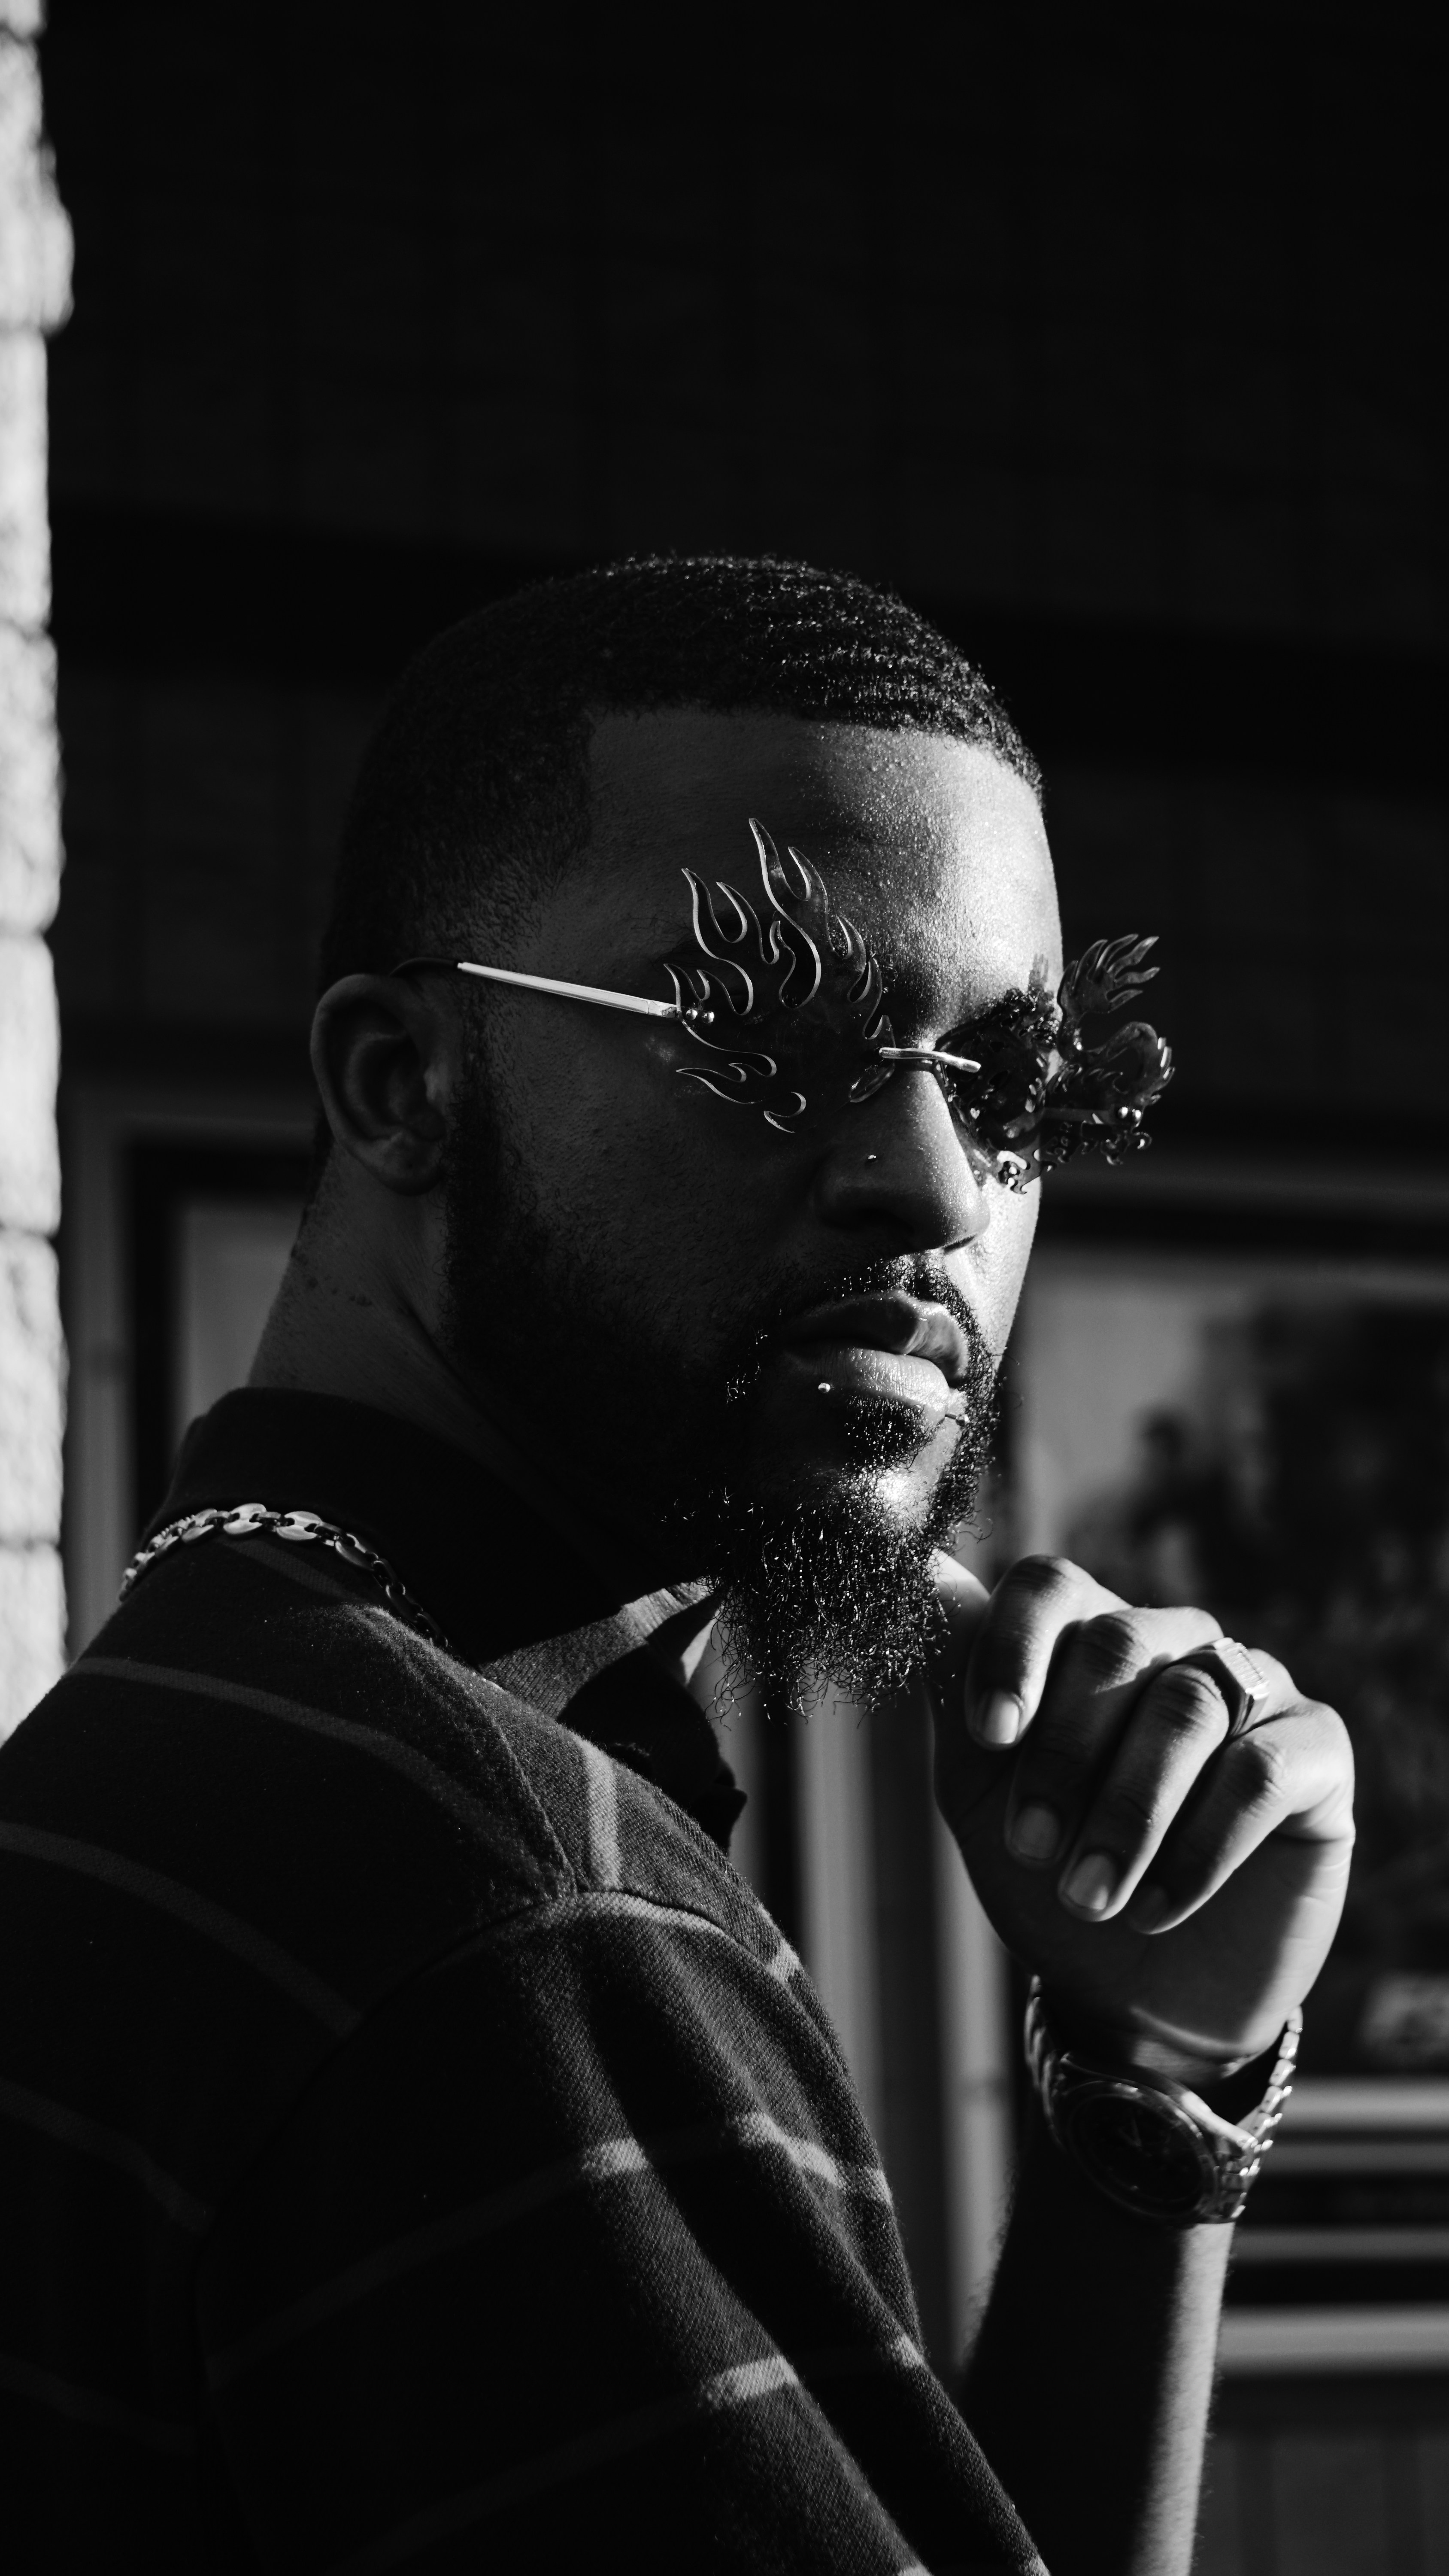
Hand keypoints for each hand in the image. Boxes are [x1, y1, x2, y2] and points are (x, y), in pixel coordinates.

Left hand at [928, 1552, 1354, 2081]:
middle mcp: (1177, 1644)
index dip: (1014, 1647)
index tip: (989, 1735)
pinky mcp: (1320, 1752)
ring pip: (1189, 1704)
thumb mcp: (984, 1793)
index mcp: (1089, 1640)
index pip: (1051, 1585)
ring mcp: (1257, 1690)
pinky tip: (1158, 1908)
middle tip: (1030, 1850)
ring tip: (1089, 1898)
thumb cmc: (1053, 1880)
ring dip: (1127, 1813)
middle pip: (1118, 1641)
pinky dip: (1199, 1847)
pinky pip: (1261, 1769)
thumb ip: (956, 1688)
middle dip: (1063, 1754)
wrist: (1138, 1999)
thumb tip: (917, 1570)